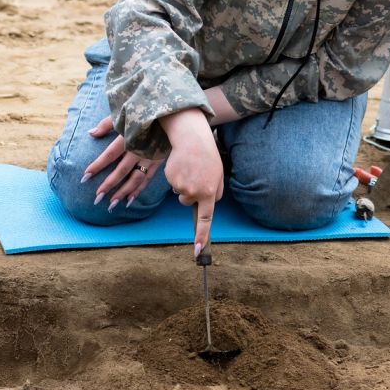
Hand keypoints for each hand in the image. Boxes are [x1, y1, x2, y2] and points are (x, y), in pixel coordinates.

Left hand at [82, 115, 162, 208]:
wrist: (172, 115)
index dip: (97, 166)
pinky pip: (147, 179)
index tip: (85, 176)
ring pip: (135, 179)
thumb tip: (91, 133)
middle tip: (96, 198)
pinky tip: (129, 201)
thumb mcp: (124, 114)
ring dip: (123, 193)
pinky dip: (138, 191)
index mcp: (128, 137)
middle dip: (108, 185)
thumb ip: (106, 124)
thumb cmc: (143, 113)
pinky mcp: (158, 162)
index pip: (109, 155)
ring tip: (111, 205)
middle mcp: (138, 150)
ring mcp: (150, 158)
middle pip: (121, 171)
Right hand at [161, 109, 223, 255]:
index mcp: (209, 193)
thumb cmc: (208, 157)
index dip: (201, 236)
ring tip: (190, 167)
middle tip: (196, 175)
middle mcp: (194, 192)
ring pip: (179, 192)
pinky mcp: (170, 178)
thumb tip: (208, 205)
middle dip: (190, 193)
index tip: (198, 251)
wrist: (191, 138)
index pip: (205, 220)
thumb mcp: (219, 175)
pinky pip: (173, 183)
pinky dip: (177, 175)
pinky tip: (182, 164)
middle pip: (187, 202)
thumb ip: (216, 193)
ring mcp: (180, 186)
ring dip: (183, 184)